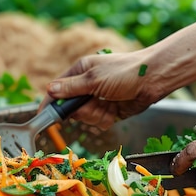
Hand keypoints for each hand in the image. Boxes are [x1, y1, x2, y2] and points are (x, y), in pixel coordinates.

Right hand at [44, 50, 168, 130]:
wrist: (153, 80)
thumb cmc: (124, 72)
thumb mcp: (94, 78)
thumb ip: (71, 88)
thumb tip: (49, 90)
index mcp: (79, 73)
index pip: (57, 90)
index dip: (50, 104)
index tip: (43, 117)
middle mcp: (86, 87)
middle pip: (71, 109)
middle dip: (82, 111)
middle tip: (94, 103)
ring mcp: (98, 100)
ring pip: (85, 118)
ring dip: (96, 115)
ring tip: (109, 105)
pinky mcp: (109, 112)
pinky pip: (99, 123)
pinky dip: (106, 119)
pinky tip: (115, 111)